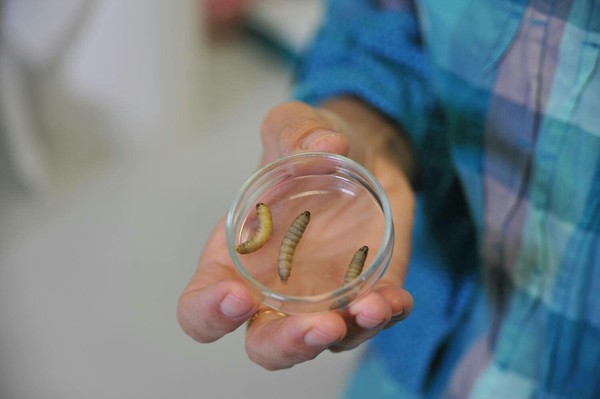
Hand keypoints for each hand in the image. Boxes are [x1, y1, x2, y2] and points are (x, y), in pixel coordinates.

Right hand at [177, 100, 414, 369]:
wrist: (362, 154)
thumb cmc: (309, 147)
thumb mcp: (295, 125)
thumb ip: (297, 130)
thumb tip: (326, 144)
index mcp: (237, 258)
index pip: (201, 307)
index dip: (210, 313)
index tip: (237, 296)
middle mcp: (274, 291)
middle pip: (265, 343)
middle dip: (287, 344)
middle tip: (318, 324)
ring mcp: (321, 298)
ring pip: (323, 342)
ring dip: (347, 334)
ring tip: (371, 308)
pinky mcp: (364, 292)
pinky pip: (372, 318)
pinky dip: (385, 315)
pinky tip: (395, 299)